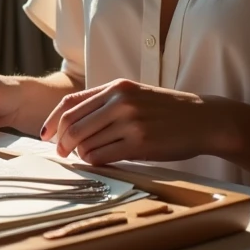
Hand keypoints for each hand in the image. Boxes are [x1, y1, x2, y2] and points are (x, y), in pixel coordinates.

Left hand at [39, 79, 230, 164]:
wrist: (203, 119)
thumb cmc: (167, 110)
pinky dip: (95, 161)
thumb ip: (106, 103)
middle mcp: (120, 102)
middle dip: (62, 142)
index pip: (71, 103)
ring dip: (80, 154)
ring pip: (86, 143)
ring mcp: (130, 122)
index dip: (54, 120)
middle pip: (73, 124)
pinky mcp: (140, 144)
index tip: (46, 134)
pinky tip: (100, 161)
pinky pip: (103, 156)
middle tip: (61, 152)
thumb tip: (72, 122)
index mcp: (116, 87)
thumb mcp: (135, 95)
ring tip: (85, 156)